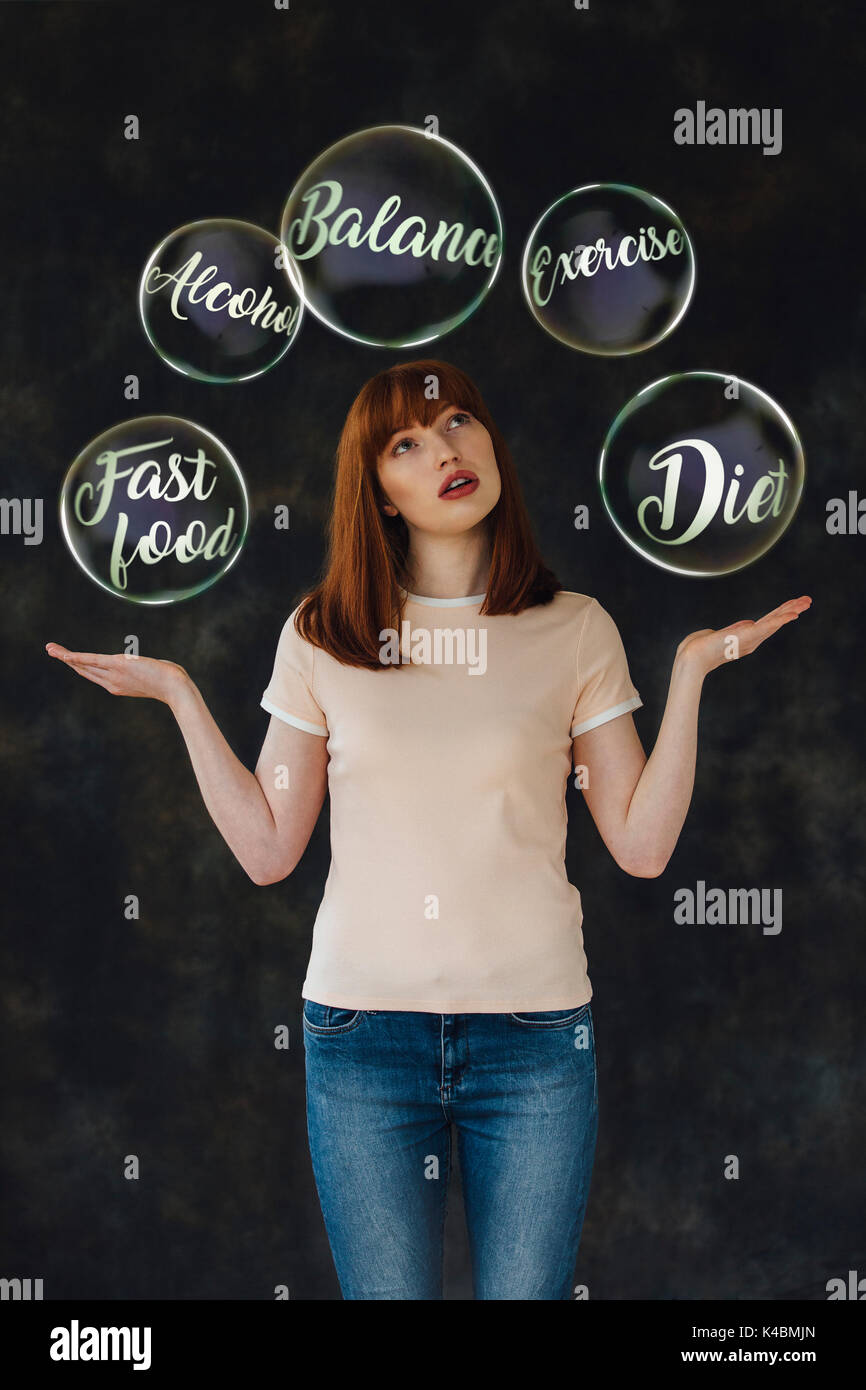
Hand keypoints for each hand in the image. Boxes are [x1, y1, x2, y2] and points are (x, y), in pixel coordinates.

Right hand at [45, 642, 189, 705]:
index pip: (95, 674)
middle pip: (84, 670)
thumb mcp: (154, 676)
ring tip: (50, 649)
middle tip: (51, 650)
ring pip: (84, 665)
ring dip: (65, 656)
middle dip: (66, 660)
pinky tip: (63, 654)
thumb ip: (145, 671)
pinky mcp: (117, 665)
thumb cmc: (170, 681)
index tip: (69, 659)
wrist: (175, 687)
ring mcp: (113, 675)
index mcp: (118, 686)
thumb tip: (152, 665)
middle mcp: (112, 683)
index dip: (79, 666)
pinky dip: (76, 657)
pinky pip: (91, 660)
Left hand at [674, 595, 811, 677]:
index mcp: (746, 638)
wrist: (693, 657)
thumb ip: (735, 629)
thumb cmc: (700, 648)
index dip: (781, 613)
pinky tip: (793, 614)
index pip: (768, 622)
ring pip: (774, 622)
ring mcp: (750, 639)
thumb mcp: (720, 634)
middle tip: (808, 600)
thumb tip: (747, 623)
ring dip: (790, 611)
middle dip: (792, 609)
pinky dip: (781, 620)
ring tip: (805, 602)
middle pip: (775, 621)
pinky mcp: (747, 637)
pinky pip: (767, 627)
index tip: (794, 605)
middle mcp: (752, 640)